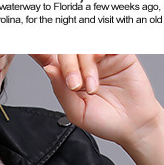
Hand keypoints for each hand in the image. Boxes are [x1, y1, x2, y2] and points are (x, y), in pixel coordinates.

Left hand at [29, 54, 163, 147]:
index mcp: (68, 75)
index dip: (39, 48)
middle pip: (67, 48)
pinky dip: (99, 47)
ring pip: (84, 44)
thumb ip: (61, 90)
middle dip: (67, 65)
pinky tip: (101, 60)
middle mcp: (82, 62)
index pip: (50, 56)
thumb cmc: (106, 121)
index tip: (30, 43)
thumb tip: (48, 68)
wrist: (134, 125)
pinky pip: (106, 38)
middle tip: (75, 85)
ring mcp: (101, 55)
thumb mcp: (77, 112)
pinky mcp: (118, 51)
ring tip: (92, 87)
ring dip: (85, 64)